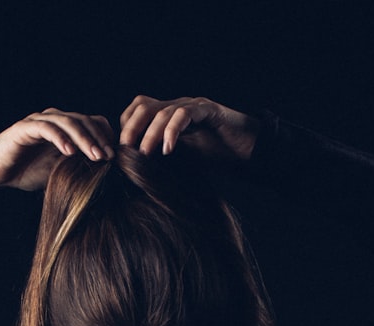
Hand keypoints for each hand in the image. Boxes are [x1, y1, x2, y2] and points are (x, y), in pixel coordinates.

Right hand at [0, 109, 114, 199]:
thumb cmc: (26, 172)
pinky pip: (46, 128)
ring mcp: (38, 121)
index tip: (117, 157)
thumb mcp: (59, 171)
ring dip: (84, 139)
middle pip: (84, 120)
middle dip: (100, 139)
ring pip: (68, 122)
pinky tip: (70, 152)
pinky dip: (60, 138)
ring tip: (96, 156)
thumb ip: (79, 166)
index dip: (106, 137)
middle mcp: (53, 119)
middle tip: (110, 157)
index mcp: (64, 127)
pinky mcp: (23, 128)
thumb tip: (106, 175)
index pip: (93, 123)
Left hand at [119, 95, 259, 160]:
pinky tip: (169, 150)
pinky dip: (172, 131)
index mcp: (169, 116)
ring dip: (149, 134)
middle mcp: (178, 107)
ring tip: (145, 154)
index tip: (122, 151)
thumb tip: (135, 171)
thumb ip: (161, 157)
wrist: (252, 152)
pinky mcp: (209, 110)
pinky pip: (185, 113)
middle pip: (143, 106)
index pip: (137, 111)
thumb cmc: (218, 157)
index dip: (125, 127)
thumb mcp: (182, 159)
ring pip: (162, 111)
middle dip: (131, 129)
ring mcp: (193, 106)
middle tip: (126, 152)